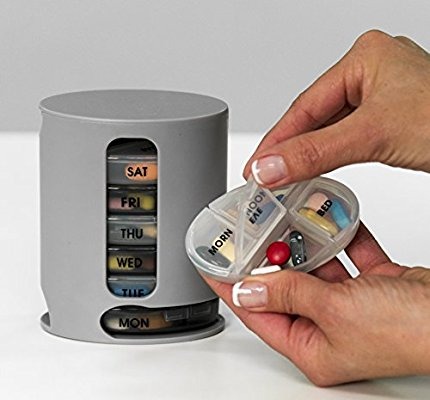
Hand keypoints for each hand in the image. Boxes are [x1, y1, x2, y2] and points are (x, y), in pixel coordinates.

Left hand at [204, 223, 429, 385]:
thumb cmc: (409, 330)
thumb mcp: (335, 310)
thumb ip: (289, 294)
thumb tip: (248, 289)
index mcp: (312, 347)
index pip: (257, 313)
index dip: (231, 287)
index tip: (213, 264)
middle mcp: (329, 328)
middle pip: (284, 288)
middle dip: (269, 259)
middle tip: (249, 233)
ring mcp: (351, 306)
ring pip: (315, 269)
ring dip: (303, 245)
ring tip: (283, 219)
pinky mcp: (372, 286)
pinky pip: (346, 257)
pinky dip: (338, 239)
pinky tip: (327, 220)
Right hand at [243, 30, 429, 186]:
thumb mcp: (373, 135)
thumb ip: (316, 152)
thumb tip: (269, 167)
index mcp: (365, 58)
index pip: (304, 105)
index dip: (276, 140)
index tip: (255, 167)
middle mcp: (372, 73)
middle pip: (314, 117)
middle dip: (289, 149)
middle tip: (265, 176)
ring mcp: (382, 95)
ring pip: (330, 129)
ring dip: (308, 155)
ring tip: (284, 177)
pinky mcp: (390, 117)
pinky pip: (347, 137)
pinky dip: (330, 156)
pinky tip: (317, 170)